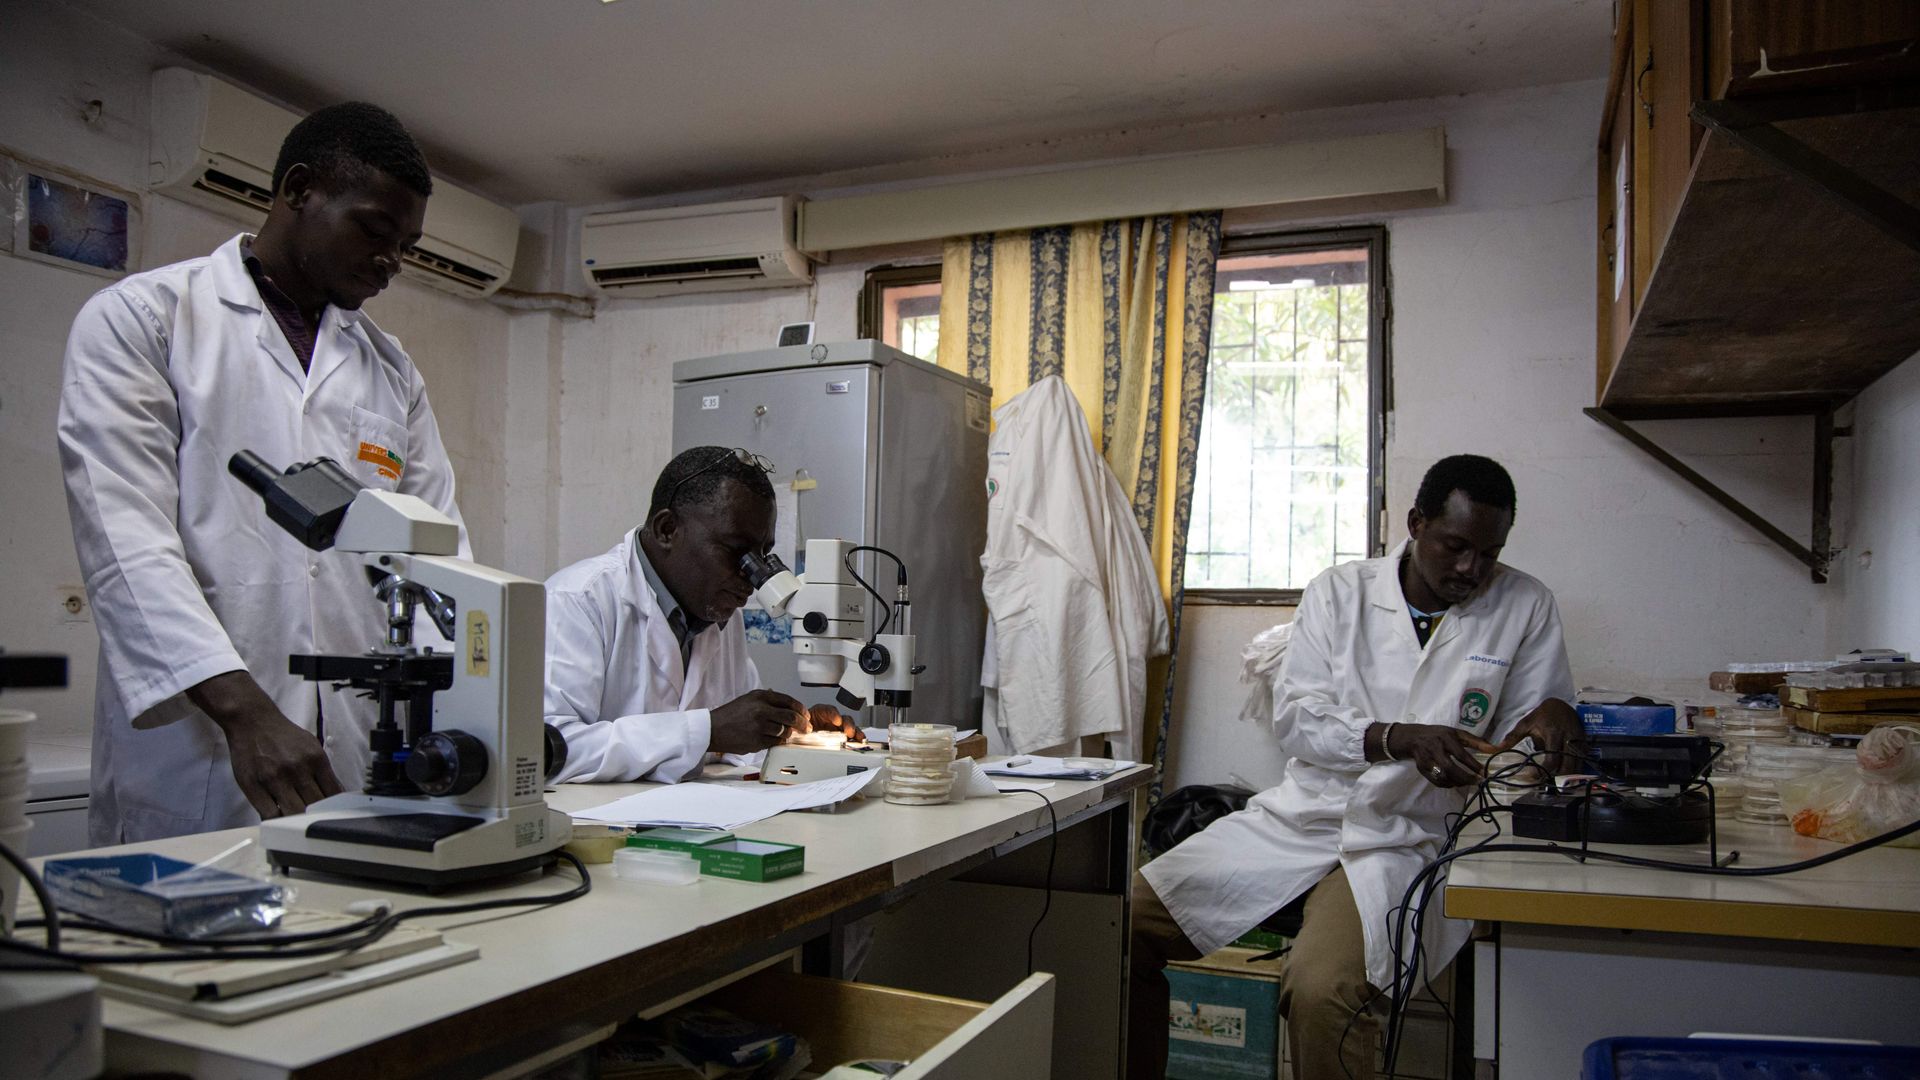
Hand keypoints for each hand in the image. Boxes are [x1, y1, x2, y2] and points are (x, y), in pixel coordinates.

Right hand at [189, 671, 343, 818]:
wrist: (253, 721)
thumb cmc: (283, 736)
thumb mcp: (311, 746)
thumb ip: (323, 769)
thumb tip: (336, 794)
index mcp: (315, 759)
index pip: (332, 793)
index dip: (334, 808)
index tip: (333, 814)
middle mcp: (297, 769)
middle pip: (314, 806)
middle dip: (317, 816)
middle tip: (315, 820)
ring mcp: (274, 778)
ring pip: (293, 812)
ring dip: (297, 820)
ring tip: (298, 821)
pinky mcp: (253, 786)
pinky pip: (269, 814)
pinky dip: (277, 820)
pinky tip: (280, 817)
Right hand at [708, 689, 805, 754]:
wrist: (713, 729)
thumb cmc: (730, 715)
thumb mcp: (748, 699)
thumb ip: (768, 700)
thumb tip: (789, 706)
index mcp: (760, 697)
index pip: (789, 701)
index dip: (801, 709)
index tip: (805, 715)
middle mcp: (761, 710)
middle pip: (791, 717)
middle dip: (802, 724)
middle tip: (806, 728)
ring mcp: (759, 726)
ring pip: (785, 732)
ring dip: (789, 734)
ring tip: (786, 734)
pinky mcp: (757, 741)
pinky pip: (776, 743)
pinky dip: (778, 742)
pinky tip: (775, 740)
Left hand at [798, 704, 861, 739]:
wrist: (798, 739)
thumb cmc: (798, 730)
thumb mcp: (794, 727)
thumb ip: (795, 727)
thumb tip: (793, 730)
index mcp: (817, 714)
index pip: (827, 710)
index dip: (833, 714)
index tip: (836, 720)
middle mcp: (829, 721)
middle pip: (842, 718)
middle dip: (847, 724)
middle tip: (848, 731)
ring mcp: (837, 729)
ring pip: (849, 726)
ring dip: (854, 731)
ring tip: (857, 737)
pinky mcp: (842, 737)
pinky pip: (852, 736)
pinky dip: (857, 738)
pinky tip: (860, 741)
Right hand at [1385, 724, 1500, 788]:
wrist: (1412, 737)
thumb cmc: (1438, 734)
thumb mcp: (1456, 733)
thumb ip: (1475, 741)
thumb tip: (1494, 749)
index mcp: (1445, 737)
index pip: (1460, 754)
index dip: (1473, 765)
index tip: (1484, 773)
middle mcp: (1435, 748)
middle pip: (1450, 768)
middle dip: (1465, 778)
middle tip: (1477, 782)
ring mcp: (1426, 759)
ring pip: (1443, 776)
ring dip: (1457, 782)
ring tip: (1467, 782)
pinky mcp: (1421, 768)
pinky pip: (1436, 781)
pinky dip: (1447, 784)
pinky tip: (1455, 783)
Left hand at [1497, 699, 1586, 774]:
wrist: (1561, 704)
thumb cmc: (1542, 715)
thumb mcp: (1526, 723)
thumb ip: (1513, 736)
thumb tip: (1498, 748)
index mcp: (1553, 734)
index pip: (1552, 759)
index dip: (1544, 771)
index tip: (1535, 777)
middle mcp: (1568, 739)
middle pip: (1568, 766)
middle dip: (1559, 777)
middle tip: (1547, 782)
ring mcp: (1578, 741)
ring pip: (1577, 765)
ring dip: (1568, 775)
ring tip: (1556, 780)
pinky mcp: (1584, 742)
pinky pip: (1582, 760)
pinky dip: (1575, 768)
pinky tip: (1566, 773)